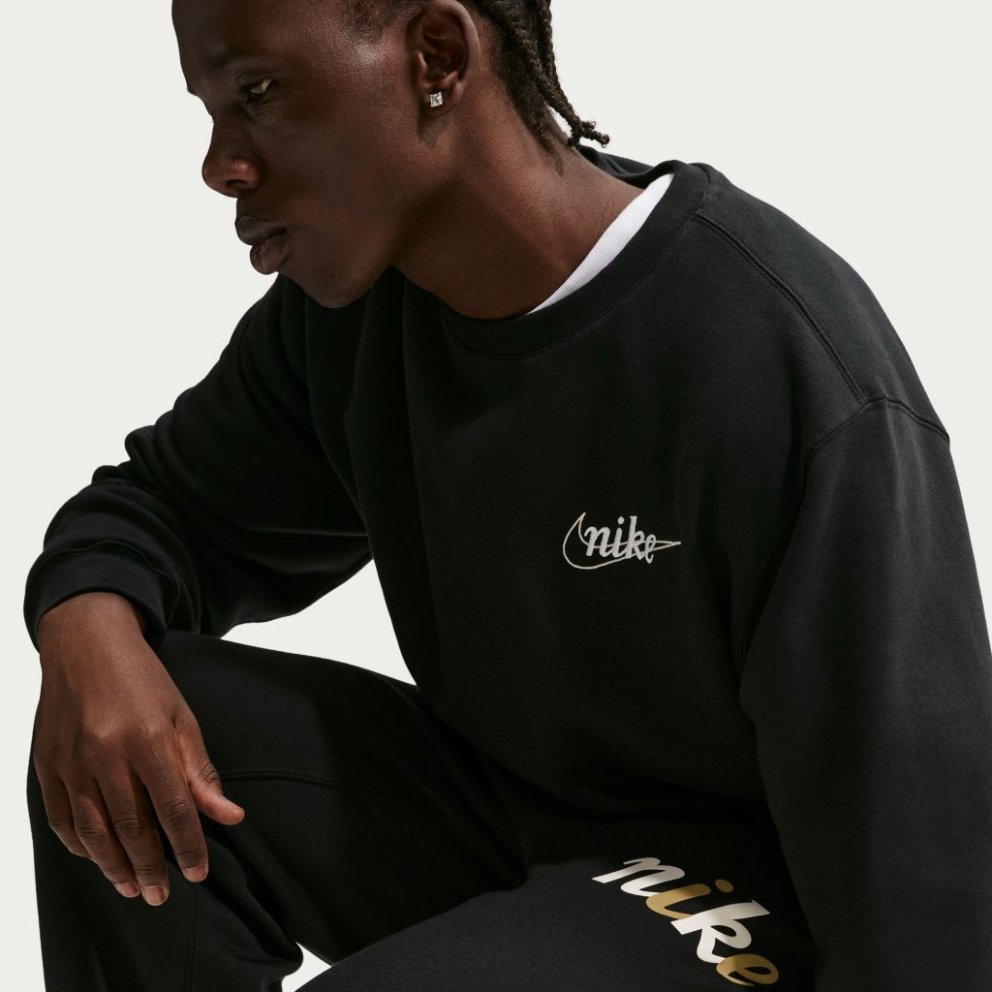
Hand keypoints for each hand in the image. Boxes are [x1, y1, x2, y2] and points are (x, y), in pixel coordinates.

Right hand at [32, 592, 245, 905]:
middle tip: (162, 895)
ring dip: (113, 865)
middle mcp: (105, 753)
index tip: (198, 872)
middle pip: (131, 827)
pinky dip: (78, 844)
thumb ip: (200, 771)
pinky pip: (60, 818)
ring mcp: (70, 761)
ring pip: (93, 830)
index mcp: (148, 738)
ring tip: (132, 887)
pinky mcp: (45, 764)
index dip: (187, 845)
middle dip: (150, 867)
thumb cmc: (142, 680)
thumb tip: (229, 815)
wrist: (86, 645)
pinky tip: (96, 858)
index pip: (173, 807)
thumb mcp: (182, 717)